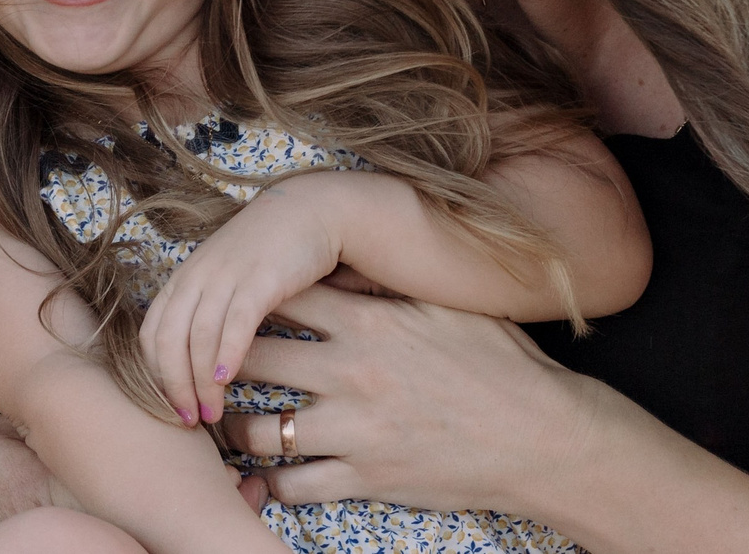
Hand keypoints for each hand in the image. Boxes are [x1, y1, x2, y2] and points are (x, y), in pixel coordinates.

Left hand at [140, 175, 349, 426]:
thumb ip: (207, 315)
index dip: (155, 378)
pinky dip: (226, 352)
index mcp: (184, 280)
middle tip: (186, 422)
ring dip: (200, 381)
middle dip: (173, 387)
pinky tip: (227, 379)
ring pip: (197, 336)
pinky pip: (234, 320)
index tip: (169, 410)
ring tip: (210, 414)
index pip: (151, 336)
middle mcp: (197, 276)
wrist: (311, 211)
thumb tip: (197, 370)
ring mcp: (226, 275)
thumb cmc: (270, 255)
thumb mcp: (226, 281)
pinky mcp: (258, 277)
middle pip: (167, 340)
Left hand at [214, 283, 598, 518]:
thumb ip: (388, 288)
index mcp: (369, 323)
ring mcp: (353, 430)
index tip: (232, 301)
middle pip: (252, 359)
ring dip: (235, 426)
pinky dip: (271, 482)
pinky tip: (264, 474)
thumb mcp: (446, 307)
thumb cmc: (500, 365)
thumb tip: (347, 262)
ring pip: (258, 429)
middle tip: (207, 365)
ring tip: (224, 420)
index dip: (249, 298)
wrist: (541, 437)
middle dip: (224, 362)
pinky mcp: (364, 479)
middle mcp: (350, 373)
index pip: (282, 297)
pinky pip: (292, 485)